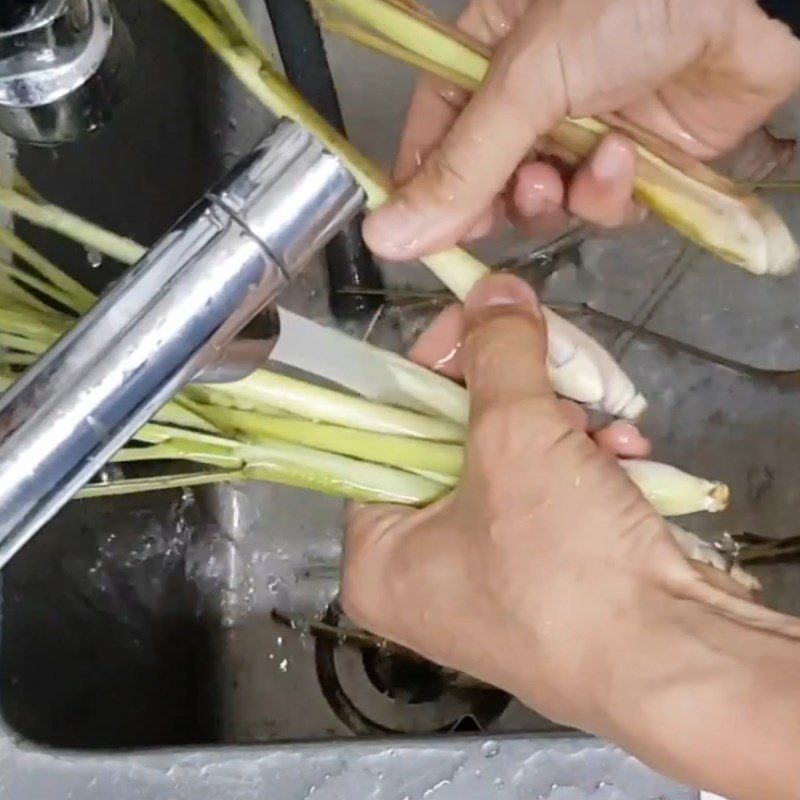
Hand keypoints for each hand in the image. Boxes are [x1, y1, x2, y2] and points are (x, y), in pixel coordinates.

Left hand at [343, 273, 695, 725]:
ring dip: (562, 428)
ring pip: (512, 462)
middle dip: (517, 398)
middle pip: (456, 441)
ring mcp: (488, 578)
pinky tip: (624, 457)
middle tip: (553, 367)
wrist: (672, 660)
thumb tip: (494, 291)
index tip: (479, 322)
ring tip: (598, 423)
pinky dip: (586, 466)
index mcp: (378, 553)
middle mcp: (423, 571)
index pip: (390, 429)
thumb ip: (497, 355)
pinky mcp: (547, 576)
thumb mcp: (516, 439)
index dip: (436, 368)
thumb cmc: (561, 561)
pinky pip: (548, 497)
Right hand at [363, 0, 799, 257]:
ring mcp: (579, 136)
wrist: (749, 3)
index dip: (426, 194)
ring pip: (541, 206)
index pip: (432, 144)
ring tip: (569, 172)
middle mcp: (526, 105)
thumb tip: (386, 238)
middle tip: (509, 199)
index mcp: (483, 64)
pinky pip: (597, 208)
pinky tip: (624, 159)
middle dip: (496, 202)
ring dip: (552, 200)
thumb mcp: (526, 81)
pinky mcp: (630, 166)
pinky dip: (608, 195)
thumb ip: (461, 168)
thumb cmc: (627, 6)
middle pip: (484, 186)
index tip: (422, 236)